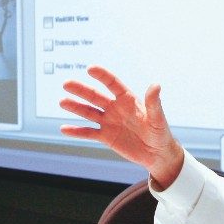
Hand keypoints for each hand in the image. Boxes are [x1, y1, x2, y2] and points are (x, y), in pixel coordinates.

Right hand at [59, 65, 185, 188]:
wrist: (157, 154)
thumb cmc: (160, 133)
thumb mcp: (158, 118)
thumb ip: (154, 103)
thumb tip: (155, 85)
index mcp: (128, 100)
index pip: (113, 84)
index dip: (102, 76)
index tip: (91, 68)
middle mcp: (115, 108)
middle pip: (95, 96)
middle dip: (81, 90)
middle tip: (67, 83)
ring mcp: (109, 122)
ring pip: (89, 112)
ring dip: (75, 107)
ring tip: (62, 101)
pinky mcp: (106, 137)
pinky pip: (88, 132)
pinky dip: (77, 131)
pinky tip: (64, 128)